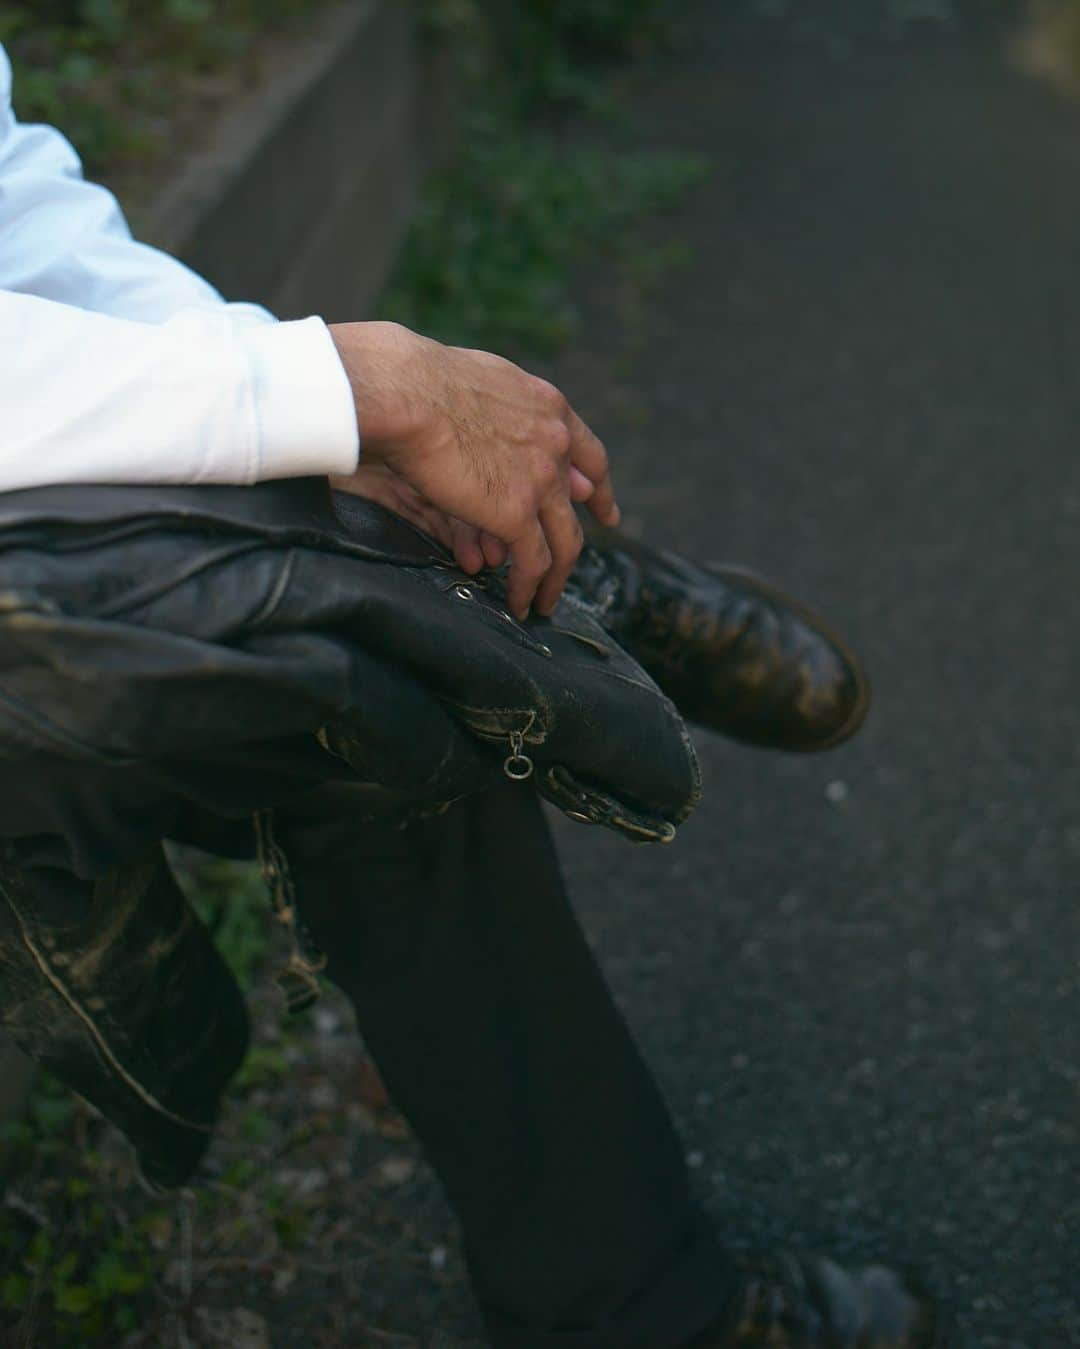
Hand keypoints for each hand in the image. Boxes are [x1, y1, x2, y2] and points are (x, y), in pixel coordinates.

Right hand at [328, 321, 618, 617]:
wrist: (404, 392)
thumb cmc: (416, 379)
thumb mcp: (479, 381)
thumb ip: (503, 409)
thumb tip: (503, 430)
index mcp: (547, 408)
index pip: (588, 453)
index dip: (596, 485)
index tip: (600, 505)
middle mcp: (554, 444)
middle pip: (577, 503)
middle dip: (580, 536)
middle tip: (571, 564)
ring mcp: (540, 480)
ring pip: (564, 543)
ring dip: (554, 579)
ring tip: (543, 602)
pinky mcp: (515, 513)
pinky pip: (532, 563)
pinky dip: (528, 588)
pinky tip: (519, 604)